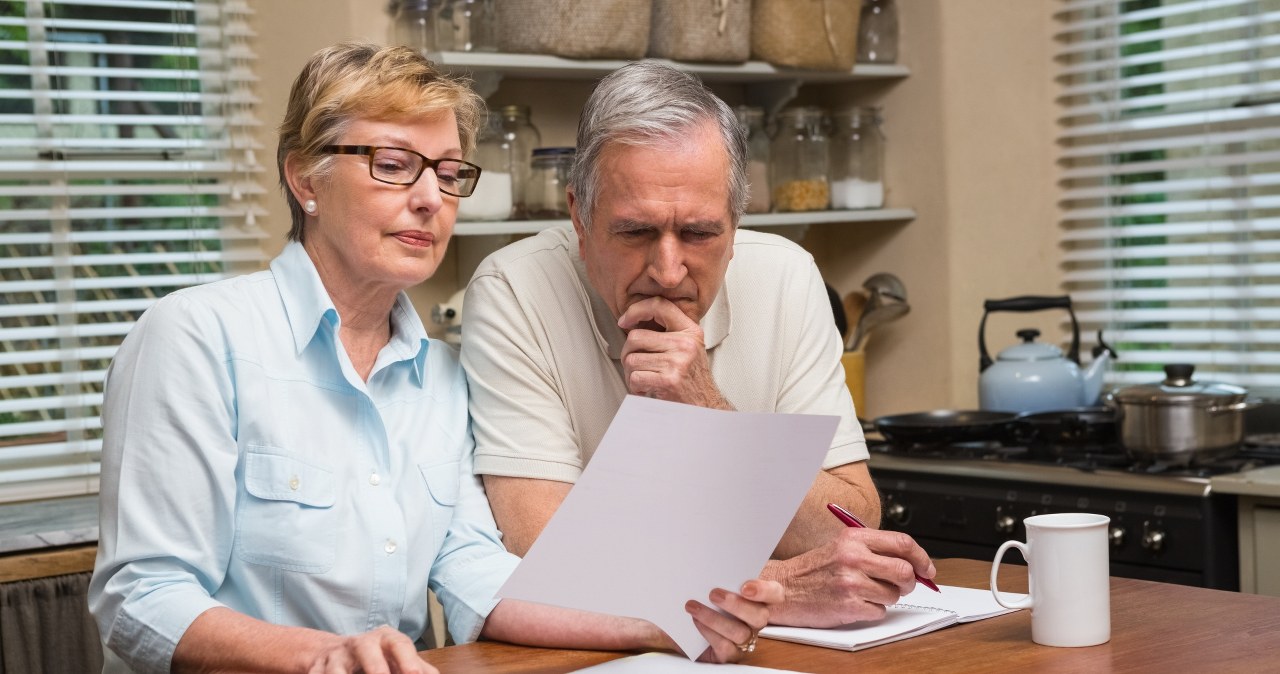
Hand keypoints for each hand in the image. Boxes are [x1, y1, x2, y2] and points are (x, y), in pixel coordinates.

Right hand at [306, 625, 436, 673]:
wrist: (334, 653)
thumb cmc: (376, 658)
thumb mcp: (397, 659)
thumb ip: (419, 668)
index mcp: (386, 639)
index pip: (399, 644)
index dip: (407, 659)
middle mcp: (361, 643)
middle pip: (366, 649)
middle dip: (376, 668)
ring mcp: (337, 656)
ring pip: (337, 669)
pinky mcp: (318, 669)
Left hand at [616, 296, 729, 408]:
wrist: (705, 406)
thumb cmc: (692, 379)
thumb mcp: (688, 348)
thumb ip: (669, 332)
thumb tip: (634, 320)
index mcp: (690, 331)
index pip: (659, 305)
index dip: (636, 310)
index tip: (625, 321)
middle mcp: (685, 343)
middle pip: (635, 337)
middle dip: (628, 353)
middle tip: (635, 365)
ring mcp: (677, 361)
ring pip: (631, 359)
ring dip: (631, 373)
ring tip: (644, 379)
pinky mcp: (669, 380)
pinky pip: (635, 377)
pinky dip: (635, 387)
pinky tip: (647, 389)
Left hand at [682, 580, 783, 662]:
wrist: (685, 626)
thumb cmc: (705, 598)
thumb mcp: (714, 583)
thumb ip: (721, 575)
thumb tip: (710, 564)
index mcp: (758, 599)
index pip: (775, 594)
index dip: (765, 591)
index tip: (745, 587)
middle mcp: (755, 620)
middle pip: (760, 616)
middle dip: (736, 605)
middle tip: (713, 593)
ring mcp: (745, 639)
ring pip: (740, 633)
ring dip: (714, 619)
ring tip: (693, 607)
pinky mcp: (730, 654)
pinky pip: (726, 648)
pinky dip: (709, 633)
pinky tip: (696, 621)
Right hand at [765, 528, 936, 626]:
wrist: (785, 588)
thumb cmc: (815, 569)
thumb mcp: (843, 547)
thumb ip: (875, 550)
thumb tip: (914, 564)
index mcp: (854, 538)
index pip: (902, 543)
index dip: (921, 557)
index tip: (927, 569)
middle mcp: (854, 557)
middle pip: (904, 571)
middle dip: (910, 582)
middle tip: (903, 585)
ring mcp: (851, 582)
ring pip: (894, 594)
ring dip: (887, 598)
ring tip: (867, 593)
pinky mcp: (849, 605)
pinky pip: (879, 612)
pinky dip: (873, 610)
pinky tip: (856, 603)